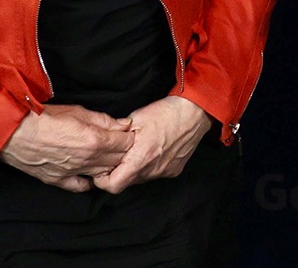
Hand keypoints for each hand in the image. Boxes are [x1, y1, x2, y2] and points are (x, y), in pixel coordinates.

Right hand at [0, 104, 134, 191]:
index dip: (129, 136)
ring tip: (107, 155)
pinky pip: (81, 186)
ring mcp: (74, 172)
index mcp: (95, 140)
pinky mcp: (58, 180)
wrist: (13, 132)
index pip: (126, 143)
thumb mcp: (78, 111)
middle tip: (120, 143)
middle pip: (118, 159)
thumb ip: (104, 120)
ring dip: (109, 165)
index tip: (127, 132)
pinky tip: (90, 173)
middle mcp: (88, 159)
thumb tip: (124, 124)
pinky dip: (89, 181)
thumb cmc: (43, 117)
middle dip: (123, 150)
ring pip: (103, 173)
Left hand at [92, 96, 213, 193]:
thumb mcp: (135, 119)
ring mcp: (165, 171)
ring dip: (135, 168)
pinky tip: (154, 150)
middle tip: (120, 155)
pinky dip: (150, 166)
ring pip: (141, 178)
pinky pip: (155, 173)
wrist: (195, 112)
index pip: (113, 185)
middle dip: (119, 171)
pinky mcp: (174, 170)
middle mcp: (153, 170)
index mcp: (141, 158)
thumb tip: (103, 144)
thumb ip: (117, 136)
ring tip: (139, 149)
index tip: (101, 171)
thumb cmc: (166, 113)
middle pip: (127, 182)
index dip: (103, 181)